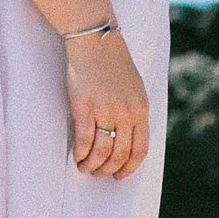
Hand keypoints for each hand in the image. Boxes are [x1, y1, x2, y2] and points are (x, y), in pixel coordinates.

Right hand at [65, 24, 148, 179]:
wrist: (95, 41)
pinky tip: (77, 156)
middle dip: (108, 170)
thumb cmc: (113, 63)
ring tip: (85, 168)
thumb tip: (128, 138)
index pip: (140, 149)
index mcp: (141, 109)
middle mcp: (126, 113)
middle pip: (120, 155)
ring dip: (93, 165)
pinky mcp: (84, 107)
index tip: (119, 176)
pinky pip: (84, 140)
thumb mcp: (135, 88)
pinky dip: (81, 153)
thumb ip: (134, 112)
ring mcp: (105, 111)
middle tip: (98, 173)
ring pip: (102, 152)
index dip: (129, 167)